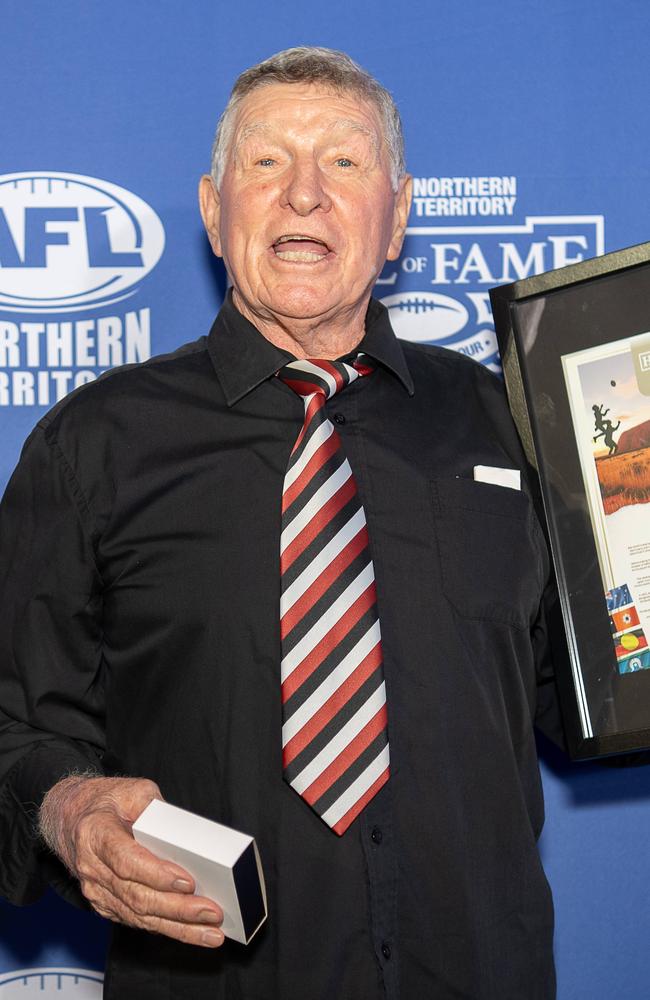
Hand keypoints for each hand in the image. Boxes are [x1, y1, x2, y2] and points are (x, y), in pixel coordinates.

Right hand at [39, 775, 224, 947]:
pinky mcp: (104, 904)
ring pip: (139, 915)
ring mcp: (96, 889)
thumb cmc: (109, 801)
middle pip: (137, 895)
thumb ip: (159, 811)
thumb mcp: (135, 791)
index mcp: (96, 833)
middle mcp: (92, 866)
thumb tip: (188, 835)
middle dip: (178, 908)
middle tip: (211, 912)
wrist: (73, 816)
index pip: (127, 860)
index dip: (157, 875)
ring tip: (211, 932)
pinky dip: (166, 928)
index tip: (188, 882)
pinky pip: (137, 920)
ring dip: (177, 926)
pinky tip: (192, 931)